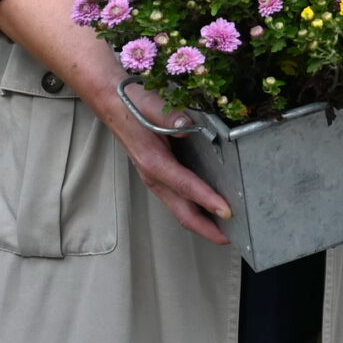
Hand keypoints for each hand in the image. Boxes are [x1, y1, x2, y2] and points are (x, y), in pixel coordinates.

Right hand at [98, 76, 235, 244]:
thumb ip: (169, 115)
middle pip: (182, 211)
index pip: (186, 186)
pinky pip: (178, 199)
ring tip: (226, 230)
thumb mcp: (152, 104)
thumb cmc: (133, 104)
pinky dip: (195, 209)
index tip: (228, 212)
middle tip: (231, 238)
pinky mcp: (159, 175)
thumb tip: (186, 125)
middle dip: (206, 228)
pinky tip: (210, 209)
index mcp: (154, 161)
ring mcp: (155, 178)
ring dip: (202, 222)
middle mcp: (154, 176)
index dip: (207, 200)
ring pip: (180, 208)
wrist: (111, 103)